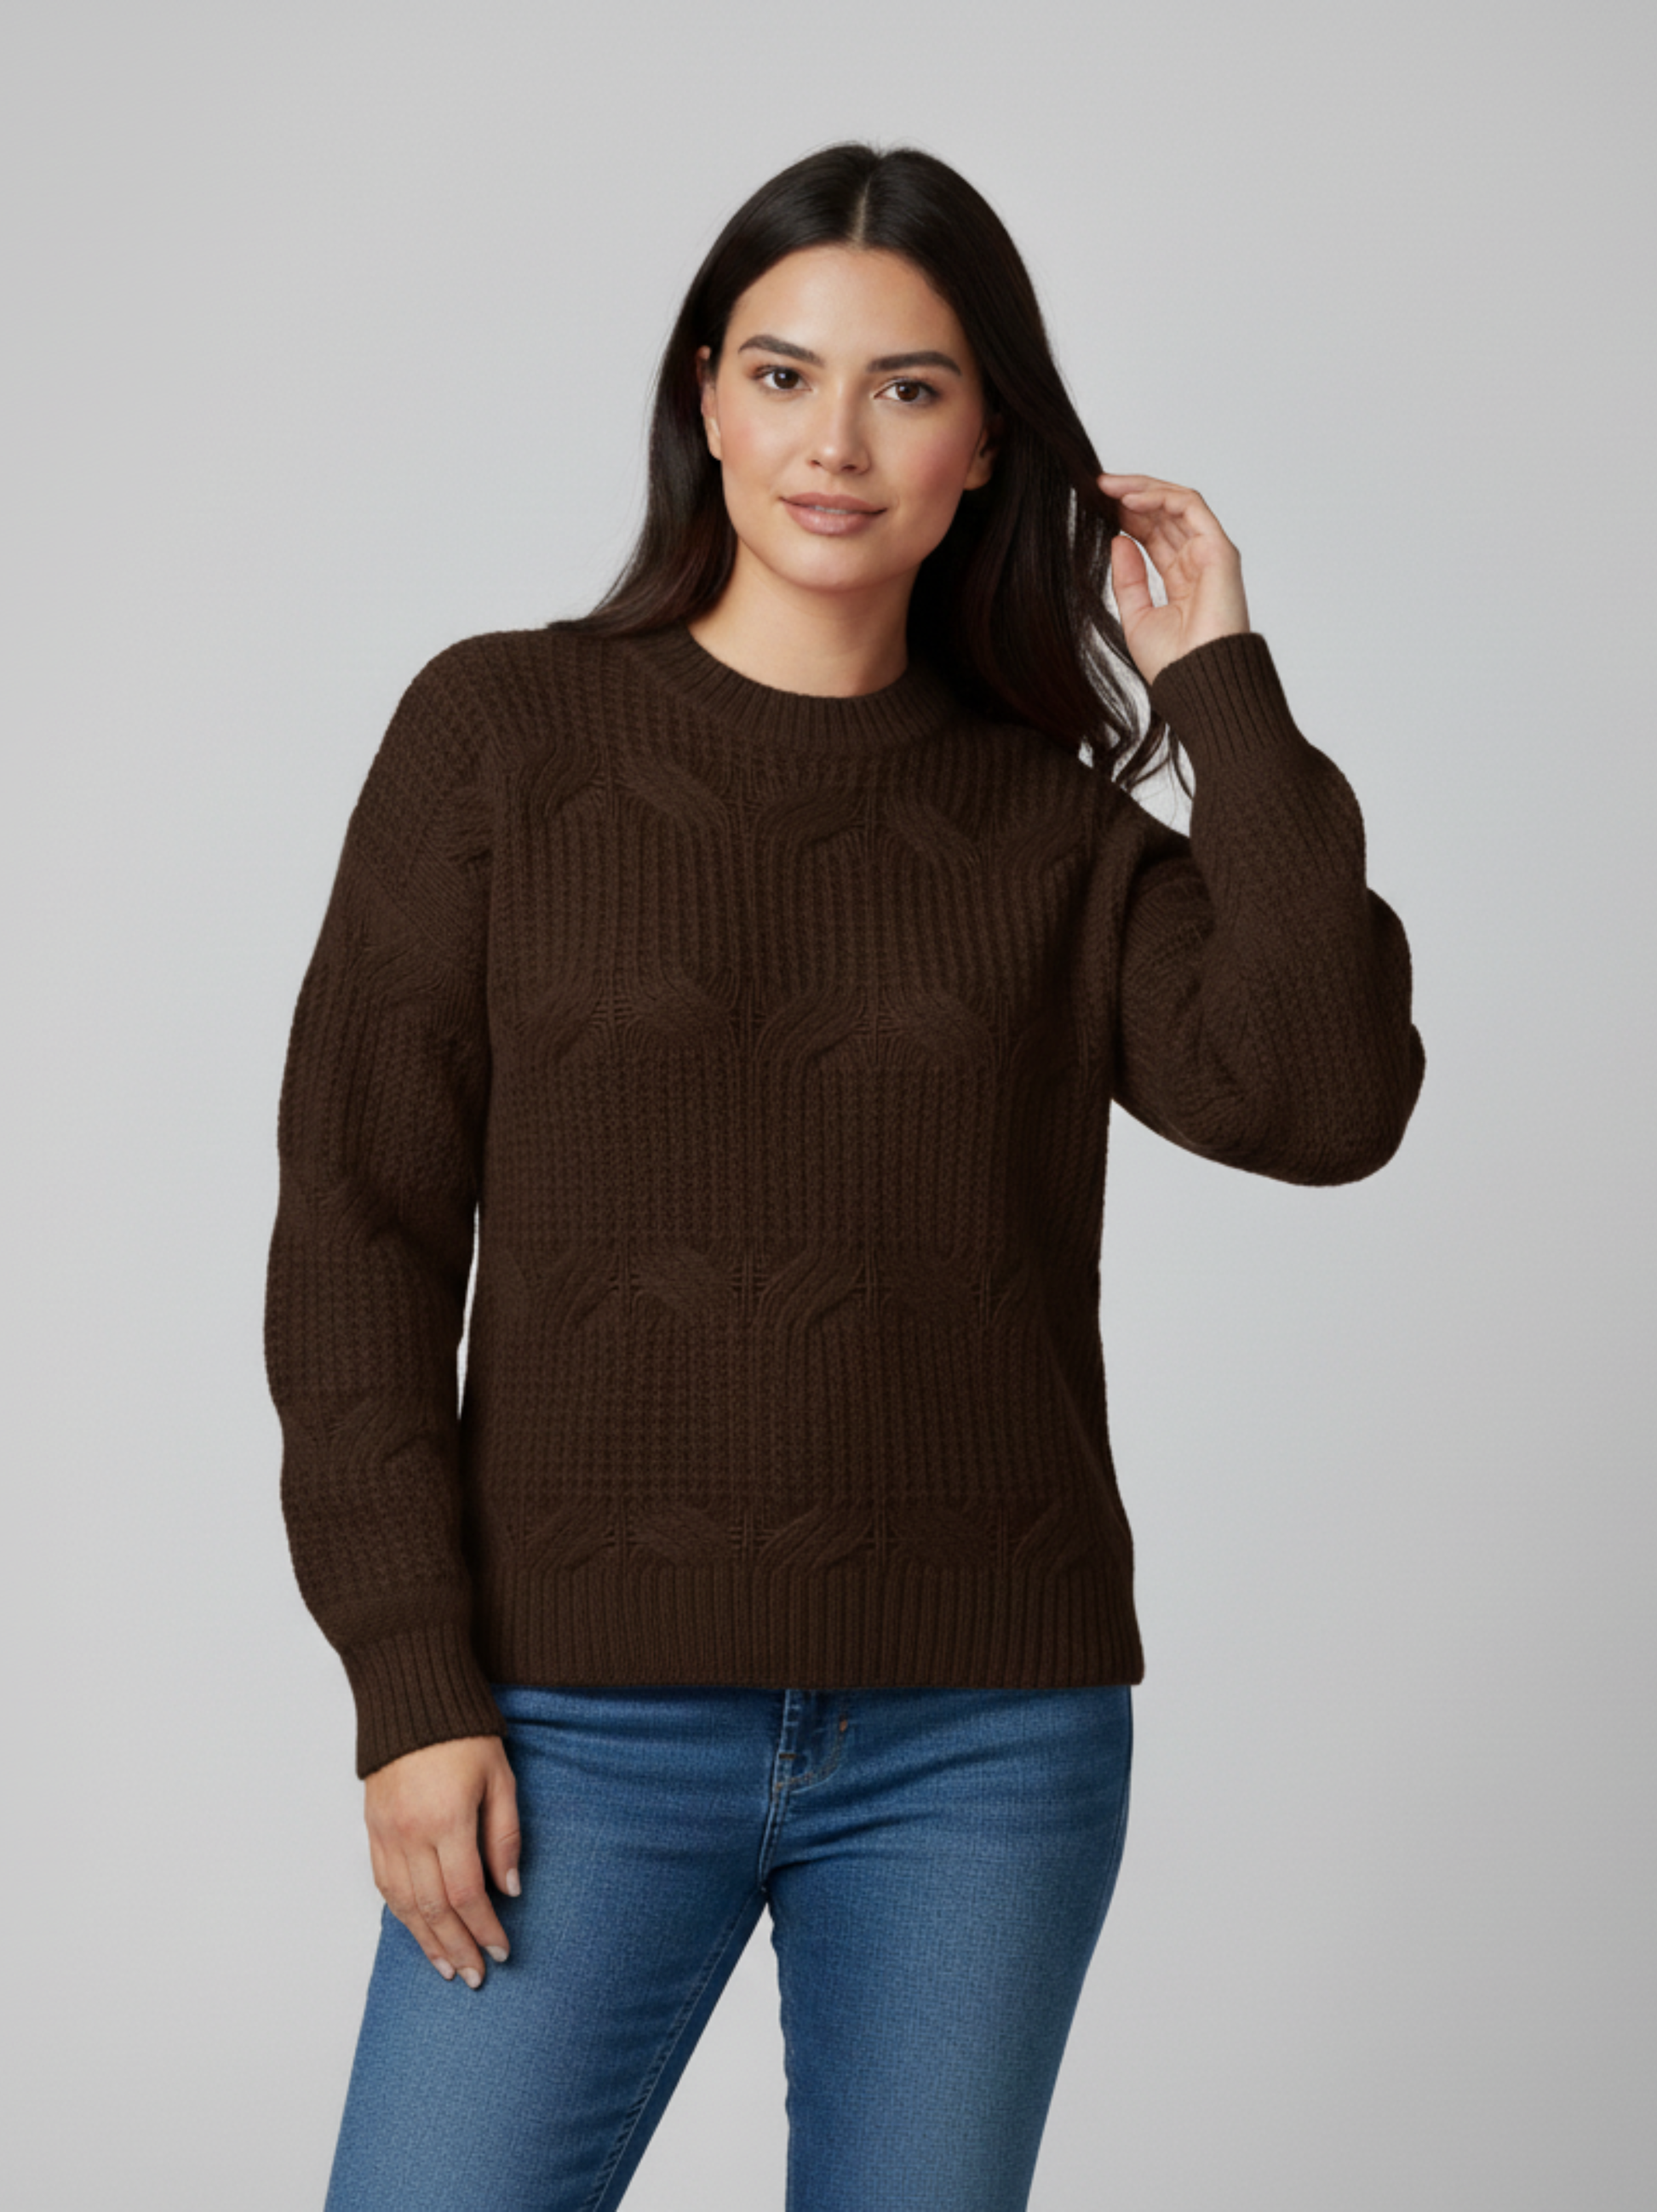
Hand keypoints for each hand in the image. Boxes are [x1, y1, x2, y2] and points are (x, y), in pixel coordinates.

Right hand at [364, 1733, 521, 1987]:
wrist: (412, 1701)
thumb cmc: (464, 1735)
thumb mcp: (500, 1778)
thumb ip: (505, 1836)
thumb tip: (509, 1889)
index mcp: (448, 1820)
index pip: (467, 1894)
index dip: (485, 1928)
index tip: (502, 1950)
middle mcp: (412, 1834)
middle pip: (434, 1909)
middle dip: (457, 1947)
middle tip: (476, 1975)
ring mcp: (387, 1834)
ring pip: (405, 1905)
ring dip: (427, 1942)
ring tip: (447, 1968)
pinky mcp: (373, 1830)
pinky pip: (385, 1884)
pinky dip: (402, 1915)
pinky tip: (417, 1930)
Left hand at [1098, 473, 1250, 688]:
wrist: (1198, 684)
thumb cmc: (1174, 665)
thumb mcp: (1136, 616)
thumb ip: (1128, 578)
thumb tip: (1118, 541)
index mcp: (1181, 579)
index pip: (1154, 533)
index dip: (1128, 515)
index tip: (1097, 505)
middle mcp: (1198, 561)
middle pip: (1165, 513)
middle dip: (1132, 495)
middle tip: (1099, 486)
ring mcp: (1211, 553)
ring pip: (1178, 502)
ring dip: (1143, 489)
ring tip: (1109, 487)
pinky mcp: (1219, 549)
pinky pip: (1190, 507)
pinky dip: (1160, 497)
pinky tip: (1130, 499)